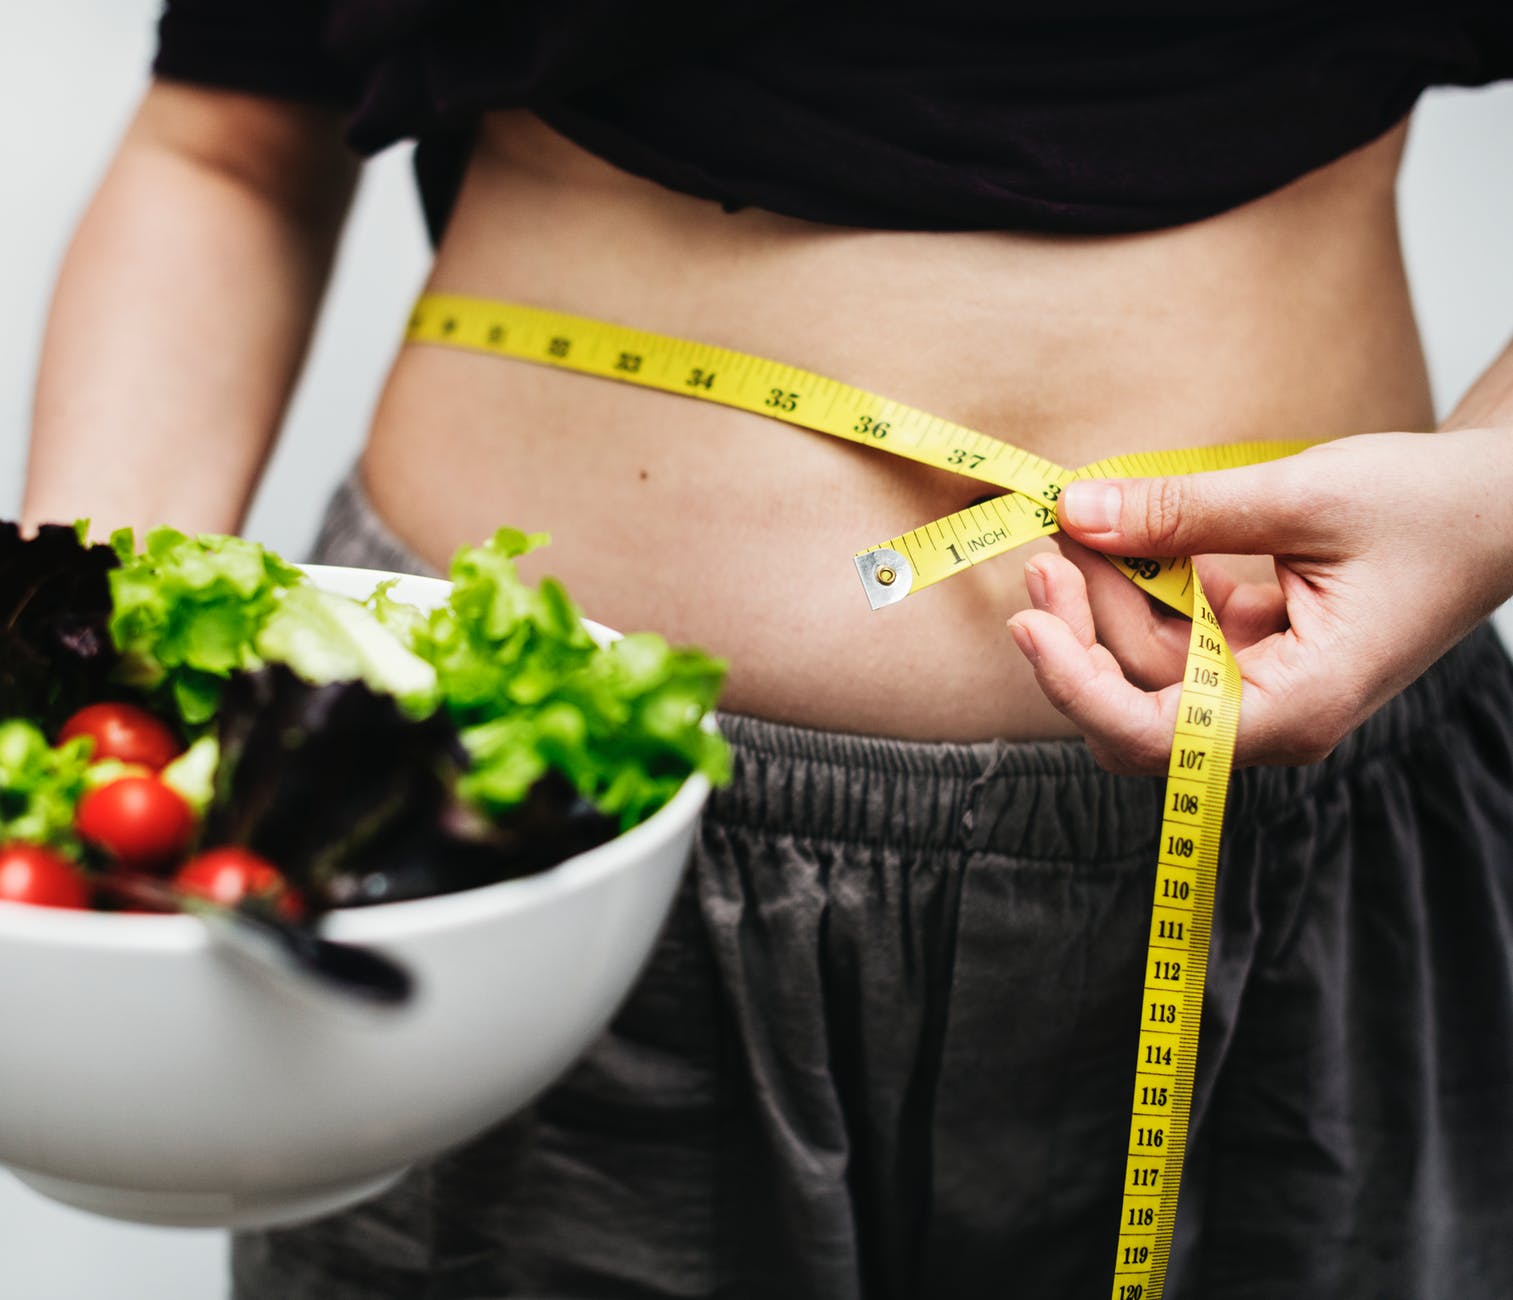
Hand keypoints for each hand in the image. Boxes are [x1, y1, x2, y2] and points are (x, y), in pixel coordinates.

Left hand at [1005, 428, 1512, 772]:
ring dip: (1104, 595)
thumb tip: (1076, 510)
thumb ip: (1182, 511)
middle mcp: (1271, 714)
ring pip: (1145, 661)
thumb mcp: (1302, 497)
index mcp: (1296, 708)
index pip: (1151, 737)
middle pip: (1133, 702)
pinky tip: (1121, 533)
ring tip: (1078, 521)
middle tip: (1048, 545)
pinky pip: (1174, 630)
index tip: (1028, 621)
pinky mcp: (1252, 648)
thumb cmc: (1430, 509)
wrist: (1502, 504)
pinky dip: (1142, 583)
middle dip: (1080, 628)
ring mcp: (1259, 683)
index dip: (1076, 686)